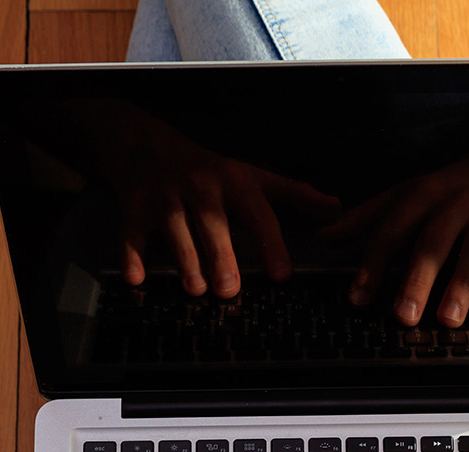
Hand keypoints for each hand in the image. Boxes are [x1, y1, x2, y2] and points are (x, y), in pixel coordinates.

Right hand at [116, 130, 338, 297]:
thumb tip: (336, 209)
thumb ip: (293, 194)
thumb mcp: (252, 175)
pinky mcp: (134, 207)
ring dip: (184, 260)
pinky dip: (132, 255)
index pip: (257, 214)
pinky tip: (136, 278)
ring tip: (196, 289)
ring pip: (175, 230)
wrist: (147, 145)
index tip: (282, 274)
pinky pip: (132, 233)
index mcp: (233, 182)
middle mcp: (200, 187)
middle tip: (230, 289)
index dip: (270, 244)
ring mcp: (165, 196)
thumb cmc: (209, 170)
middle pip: (212, 223)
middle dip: (220, 255)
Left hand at [318, 139, 468, 327]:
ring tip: (448, 319)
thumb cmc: (449, 189)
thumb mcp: (405, 195)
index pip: (392, 230)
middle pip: (434, 242)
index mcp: (421, 195)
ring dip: (462, 286)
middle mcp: (455, 204)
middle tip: (403, 316)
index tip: (358, 297)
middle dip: (417, 279)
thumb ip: (365, 220)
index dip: (373, 264)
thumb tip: (322, 239)